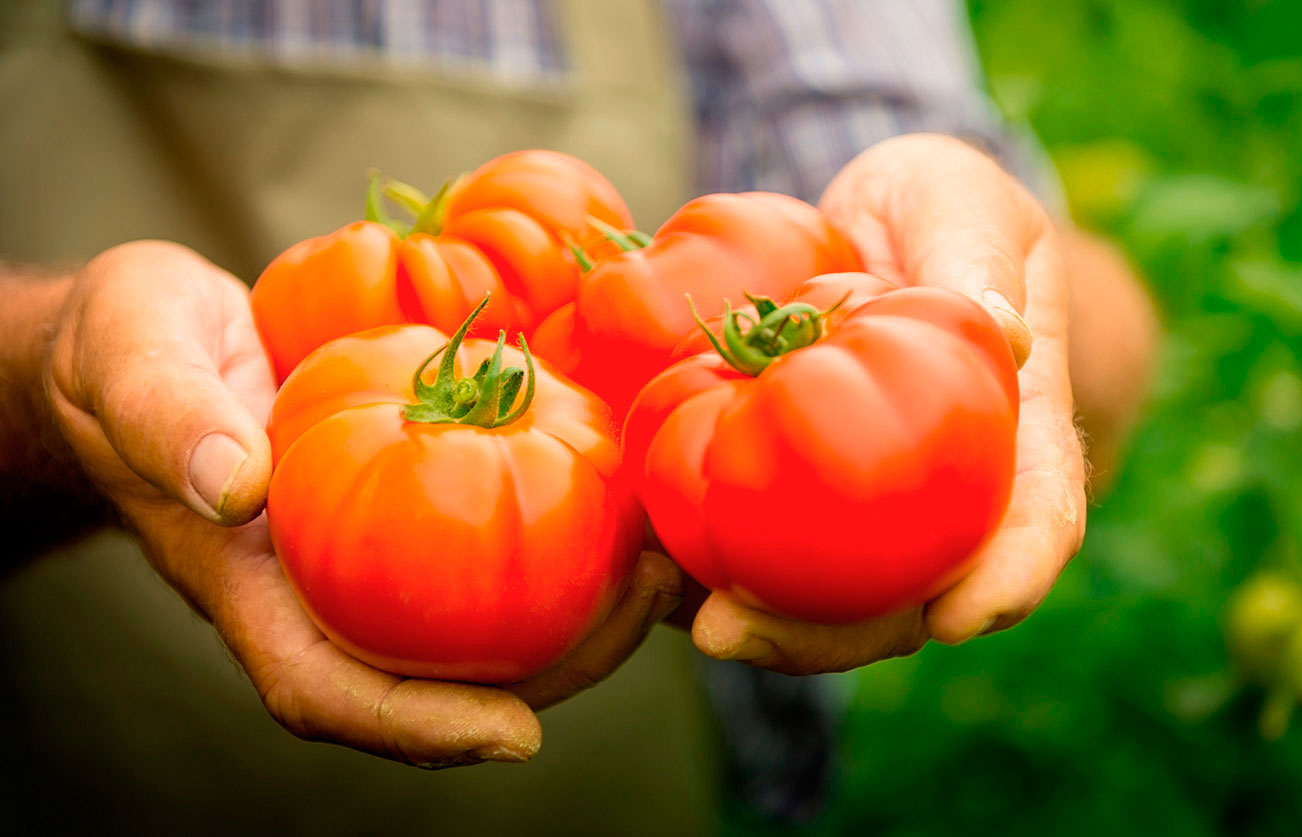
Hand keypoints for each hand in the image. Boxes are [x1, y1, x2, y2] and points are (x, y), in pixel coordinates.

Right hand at [42, 240, 682, 765]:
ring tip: (663, 560)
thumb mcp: (134, 360)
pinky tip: (627, 491)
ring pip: (484, 621)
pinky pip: (492, 542)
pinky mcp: (412, 501)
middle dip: (553, 667)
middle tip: (648, 603)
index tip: (517, 737)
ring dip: (582, 609)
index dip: (422, 728)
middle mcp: (329, 589)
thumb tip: (235, 483)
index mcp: (255, 587)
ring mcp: (374, 554)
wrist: (153, 334)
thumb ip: (170, 418)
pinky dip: (565, 530)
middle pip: (440, 676)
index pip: (331, 691)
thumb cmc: (130, 350)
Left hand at [688, 133, 1087, 673]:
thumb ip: (975, 256)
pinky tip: (649, 567)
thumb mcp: (961, 201)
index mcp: (1016, 430)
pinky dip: (704, 569)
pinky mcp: (792, 497)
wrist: (871, 229)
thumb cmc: (936, 210)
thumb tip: (1004, 331)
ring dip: (759, 627)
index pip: (1038, 517)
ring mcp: (867, 508)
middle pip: (908, 597)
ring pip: (828, 600)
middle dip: (830, 638)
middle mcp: (945, 495)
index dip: (1009, 577)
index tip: (959, 619)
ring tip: (684, 620)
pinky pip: (756, 548)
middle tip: (735, 632)